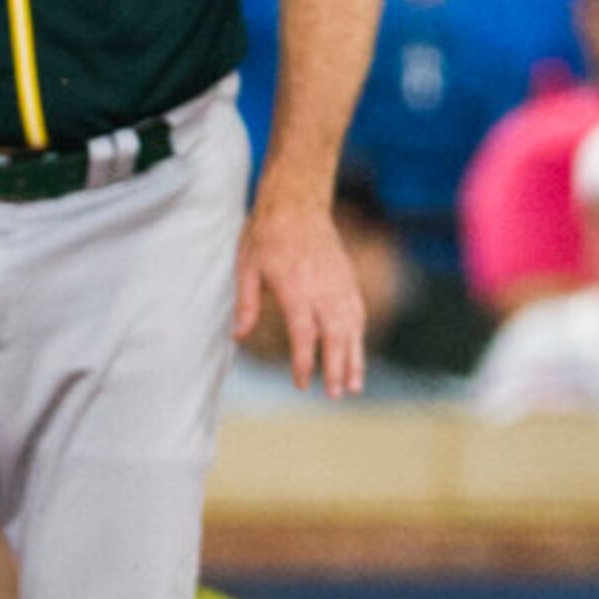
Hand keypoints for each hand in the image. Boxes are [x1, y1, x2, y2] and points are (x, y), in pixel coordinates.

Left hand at [232, 199, 363, 396]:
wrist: (297, 202)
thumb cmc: (266, 235)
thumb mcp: (246, 267)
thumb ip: (246, 304)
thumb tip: (239, 337)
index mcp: (296, 288)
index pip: (304, 334)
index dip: (305, 362)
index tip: (302, 384)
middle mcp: (323, 289)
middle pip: (335, 335)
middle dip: (336, 368)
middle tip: (336, 395)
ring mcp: (339, 283)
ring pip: (352, 327)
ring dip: (354, 358)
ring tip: (353, 386)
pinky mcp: (347, 278)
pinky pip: (357, 311)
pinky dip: (359, 335)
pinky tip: (356, 354)